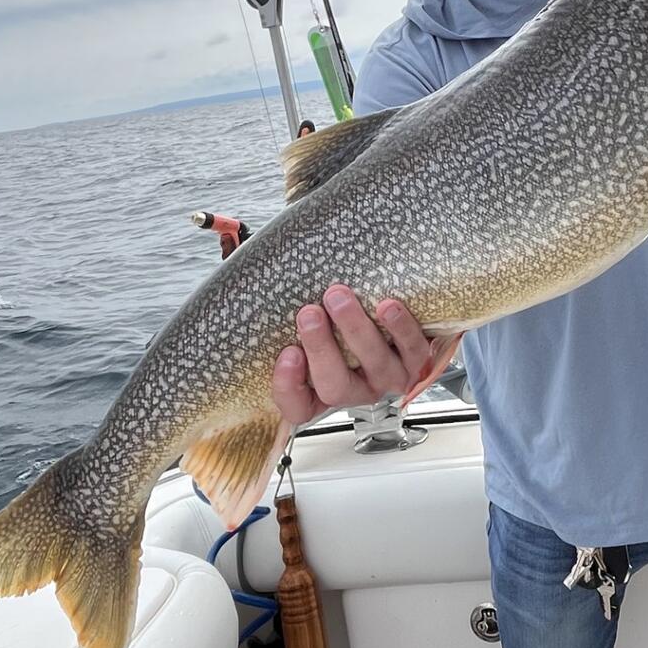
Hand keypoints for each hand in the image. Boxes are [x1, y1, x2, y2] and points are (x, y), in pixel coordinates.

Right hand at [271, 284, 433, 422]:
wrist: (394, 300)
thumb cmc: (334, 306)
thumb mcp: (293, 298)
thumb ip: (263, 282)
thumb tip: (229, 241)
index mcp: (317, 388)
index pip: (297, 406)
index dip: (289, 387)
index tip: (286, 354)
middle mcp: (354, 390)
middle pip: (335, 386)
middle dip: (322, 349)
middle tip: (309, 313)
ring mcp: (387, 377)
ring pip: (376, 369)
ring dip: (358, 333)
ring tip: (340, 298)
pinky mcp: (418, 359)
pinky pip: (414, 351)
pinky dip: (401, 330)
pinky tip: (387, 307)